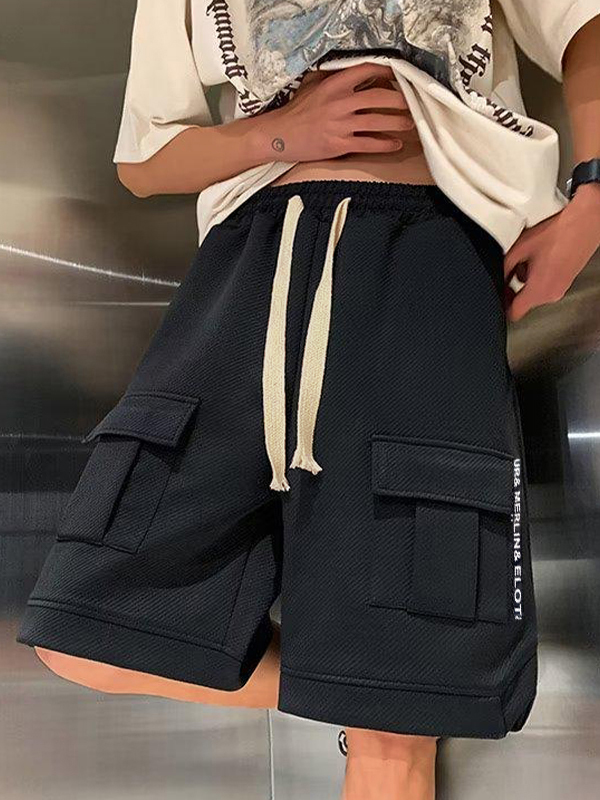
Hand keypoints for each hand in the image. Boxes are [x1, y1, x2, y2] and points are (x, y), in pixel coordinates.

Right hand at [253, 63, 413, 162]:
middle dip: (400, 100)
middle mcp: (339, 102)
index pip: (367, 71)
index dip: (387, 72)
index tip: (399, 75)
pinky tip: (395, 144)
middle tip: (411, 103)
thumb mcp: (313, 85)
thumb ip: (333, 77)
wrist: (280, 135)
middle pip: (379, 97)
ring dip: (397, 123)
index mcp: (334, 84)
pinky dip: (385, 144)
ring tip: (409, 124)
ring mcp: (340, 124)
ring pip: (377, 122)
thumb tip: (355, 72)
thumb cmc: (296, 111)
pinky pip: (368, 143)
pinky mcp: (339, 144)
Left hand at [503, 183, 599, 321]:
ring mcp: (561, 288)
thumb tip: (498, 275)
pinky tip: (541, 257)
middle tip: (511, 271)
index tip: (499, 296)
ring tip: (528, 260)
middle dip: (514, 289)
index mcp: (538, 291)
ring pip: (536, 293)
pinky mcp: (567, 280)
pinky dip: (541, 275)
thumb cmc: (558, 234)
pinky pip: (548, 284)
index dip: (502, 305)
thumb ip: (504, 267)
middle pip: (525, 302)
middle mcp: (551, 294)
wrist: (583, 224)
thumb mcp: (519, 249)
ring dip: (528, 280)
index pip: (514, 313)